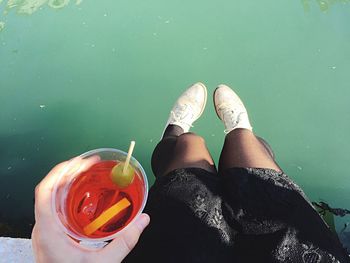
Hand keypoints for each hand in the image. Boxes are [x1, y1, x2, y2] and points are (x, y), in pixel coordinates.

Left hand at [32, 157, 149, 262]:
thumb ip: (125, 242)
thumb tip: (142, 220)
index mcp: (50, 233)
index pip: (45, 192)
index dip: (59, 172)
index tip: (78, 162)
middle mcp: (43, 228)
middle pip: (49, 190)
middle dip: (68, 171)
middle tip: (89, 163)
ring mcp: (46, 231)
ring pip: (51, 197)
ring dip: (67, 181)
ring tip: (85, 171)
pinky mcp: (52, 234)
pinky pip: (55, 205)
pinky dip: (68, 193)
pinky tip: (82, 192)